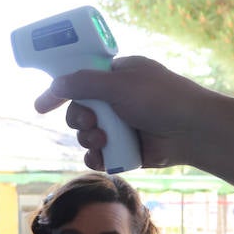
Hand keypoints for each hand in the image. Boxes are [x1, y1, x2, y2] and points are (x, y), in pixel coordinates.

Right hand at [33, 56, 216, 170]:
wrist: (192, 131)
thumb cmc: (160, 99)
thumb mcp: (118, 84)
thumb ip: (83, 83)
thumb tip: (54, 84)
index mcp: (118, 75)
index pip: (81, 80)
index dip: (60, 92)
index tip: (41, 106)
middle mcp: (118, 99)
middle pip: (79, 110)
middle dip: (79, 119)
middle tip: (90, 123)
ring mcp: (122, 125)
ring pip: (87, 135)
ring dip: (89, 139)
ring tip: (104, 140)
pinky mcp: (127, 150)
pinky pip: (100, 155)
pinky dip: (97, 157)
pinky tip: (102, 157)